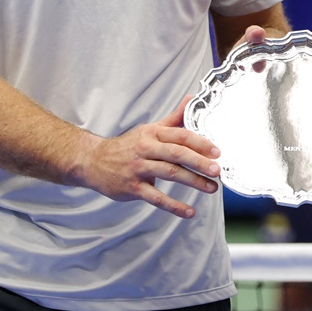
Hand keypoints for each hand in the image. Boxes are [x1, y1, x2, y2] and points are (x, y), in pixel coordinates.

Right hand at [79, 96, 221, 218]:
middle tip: (217, 170)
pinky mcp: (132, 187)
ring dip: (193, 181)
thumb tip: (191, 99)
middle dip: (199, 162)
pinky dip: (173, 205)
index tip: (217, 152)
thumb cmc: (128, 145)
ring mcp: (138, 168)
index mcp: (153, 133)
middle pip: (177, 153)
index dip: (200, 142)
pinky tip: (189, 211)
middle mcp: (146, 148)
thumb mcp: (149, 130)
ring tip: (211, 188)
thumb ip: (173, 118)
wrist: (93, 161)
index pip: (180, 135)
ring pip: (169, 173)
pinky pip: (155, 198)